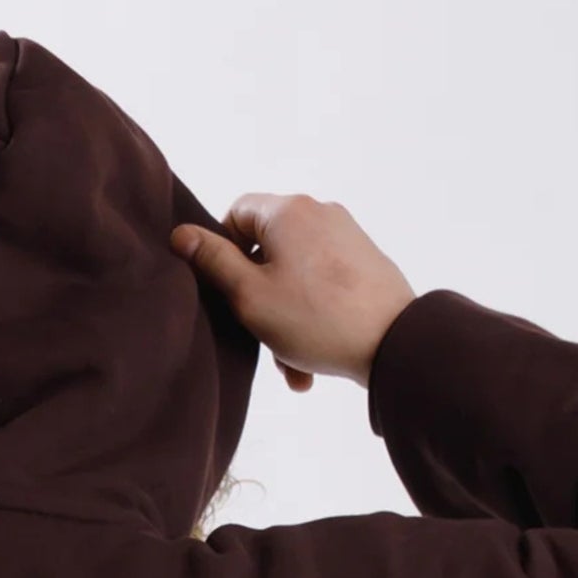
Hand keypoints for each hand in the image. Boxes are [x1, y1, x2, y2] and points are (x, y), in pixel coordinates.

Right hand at [169, 195, 414, 393]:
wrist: (396, 343)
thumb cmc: (317, 319)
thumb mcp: (249, 296)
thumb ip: (212, 263)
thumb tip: (181, 235)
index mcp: (287, 210)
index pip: (235, 213)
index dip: (220, 251)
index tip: (224, 290)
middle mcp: (319, 212)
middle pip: (266, 249)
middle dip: (256, 299)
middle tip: (258, 340)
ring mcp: (346, 236)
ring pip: (294, 274)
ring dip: (283, 319)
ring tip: (291, 366)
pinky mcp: (365, 262)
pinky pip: (322, 285)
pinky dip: (311, 317)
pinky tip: (313, 362)